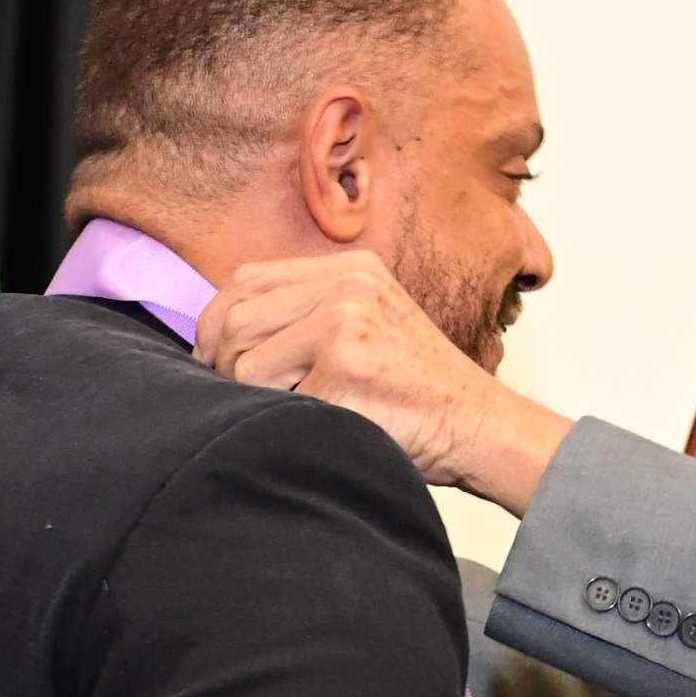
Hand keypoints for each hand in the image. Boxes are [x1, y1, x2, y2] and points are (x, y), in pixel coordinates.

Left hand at [195, 253, 573, 515]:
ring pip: (244, 364)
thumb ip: (306, 312)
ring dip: (255, 399)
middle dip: (225, 366)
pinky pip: (271, 405)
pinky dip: (283, 426)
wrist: (478, 426)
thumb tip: (219, 332)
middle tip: (243, 397)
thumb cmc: (415, 390)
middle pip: (235, 320)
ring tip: (296, 410)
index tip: (217, 360)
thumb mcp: (367, 323)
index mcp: (349, 269)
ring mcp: (346, 327)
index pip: (244, 281)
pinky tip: (319, 427)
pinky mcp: (343, 373)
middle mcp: (347, 288)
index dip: (217, 325)